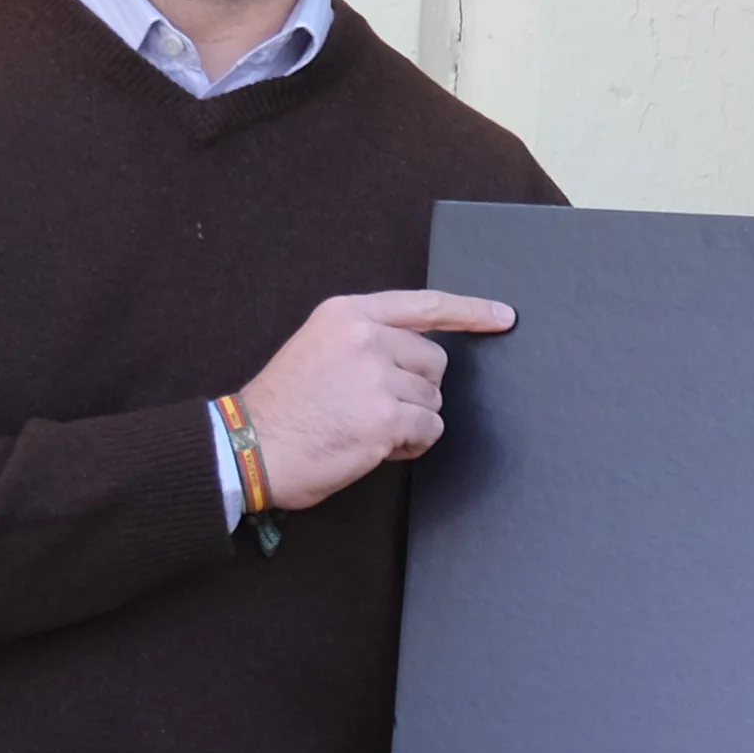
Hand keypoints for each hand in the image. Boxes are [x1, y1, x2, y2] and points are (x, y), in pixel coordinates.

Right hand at [238, 287, 514, 512]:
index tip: (503, 316)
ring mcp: (376, 376)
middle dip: (418, 389)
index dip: (469, 310)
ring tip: (367, 428)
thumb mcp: (317, 348)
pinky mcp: (385, 417)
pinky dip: (412, 443)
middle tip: (378, 408)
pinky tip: (377, 446)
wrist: (250, 447)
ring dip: (412, 420)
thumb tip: (419, 359)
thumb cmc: (284, 408)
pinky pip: (429, 429)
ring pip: (433, 399)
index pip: (423, 305)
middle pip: (435, 361)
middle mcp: (365, 337)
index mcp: (347, 314)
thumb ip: (365, 341)